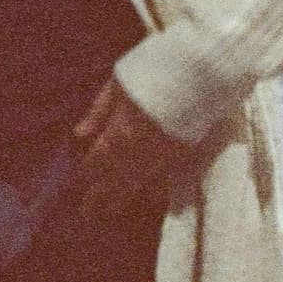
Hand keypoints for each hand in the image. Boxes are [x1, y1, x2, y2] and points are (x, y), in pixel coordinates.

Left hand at [63, 76, 212, 230]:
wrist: (205, 66)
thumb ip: (99, 112)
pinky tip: (149, 196)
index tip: (77, 185)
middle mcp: (144, 152)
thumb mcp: (118, 83)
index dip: (87, 175)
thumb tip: (79, 135)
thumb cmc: (155, 67)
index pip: (98, 163)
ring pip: (143, 183)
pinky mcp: (190, 154)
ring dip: (126, 195)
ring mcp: (169, 156)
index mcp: (122, 134)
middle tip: (88, 215)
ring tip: (113, 207)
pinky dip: (156, 188)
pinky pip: (167, 178)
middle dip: (102, 197)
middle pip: (119, 181)